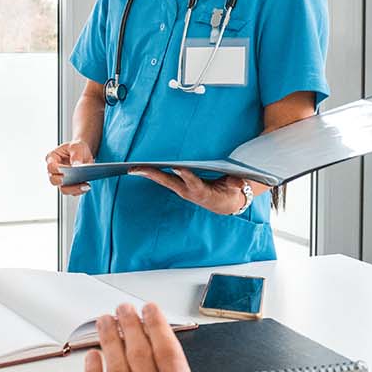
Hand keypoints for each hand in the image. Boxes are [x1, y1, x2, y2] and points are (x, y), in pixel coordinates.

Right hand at [46, 139, 94, 196]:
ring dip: (73, 189)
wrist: (83, 153)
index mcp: (52, 159)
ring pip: (64, 189)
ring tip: (85, 185)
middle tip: (71, 179)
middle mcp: (54, 171)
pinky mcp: (70, 185)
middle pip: (54, 180)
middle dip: (62, 182)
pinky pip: (73, 192)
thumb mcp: (77, 146)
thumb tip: (76, 165)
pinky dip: (80, 190)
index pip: (50, 166)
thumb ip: (76, 154)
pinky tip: (87, 186)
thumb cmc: (76, 147)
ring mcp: (62, 180)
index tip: (63, 171)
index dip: (55, 169)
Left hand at [132, 168, 251, 215]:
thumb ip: (237, 184)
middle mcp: (188, 191)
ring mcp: (181, 190)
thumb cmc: (230, 192)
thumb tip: (238, 181)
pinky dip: (151, 173)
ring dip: (147, 174)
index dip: (186, 175)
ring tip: (132, 168)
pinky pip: (162, 179)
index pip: (194, 182)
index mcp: (203, 192)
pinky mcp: (178, 187)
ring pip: (162, 180)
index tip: (177, 166)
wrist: (225, 204)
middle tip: (137, 169)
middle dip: (153, 175)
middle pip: (169, 182)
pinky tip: (140, 169)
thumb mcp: (237, 189)